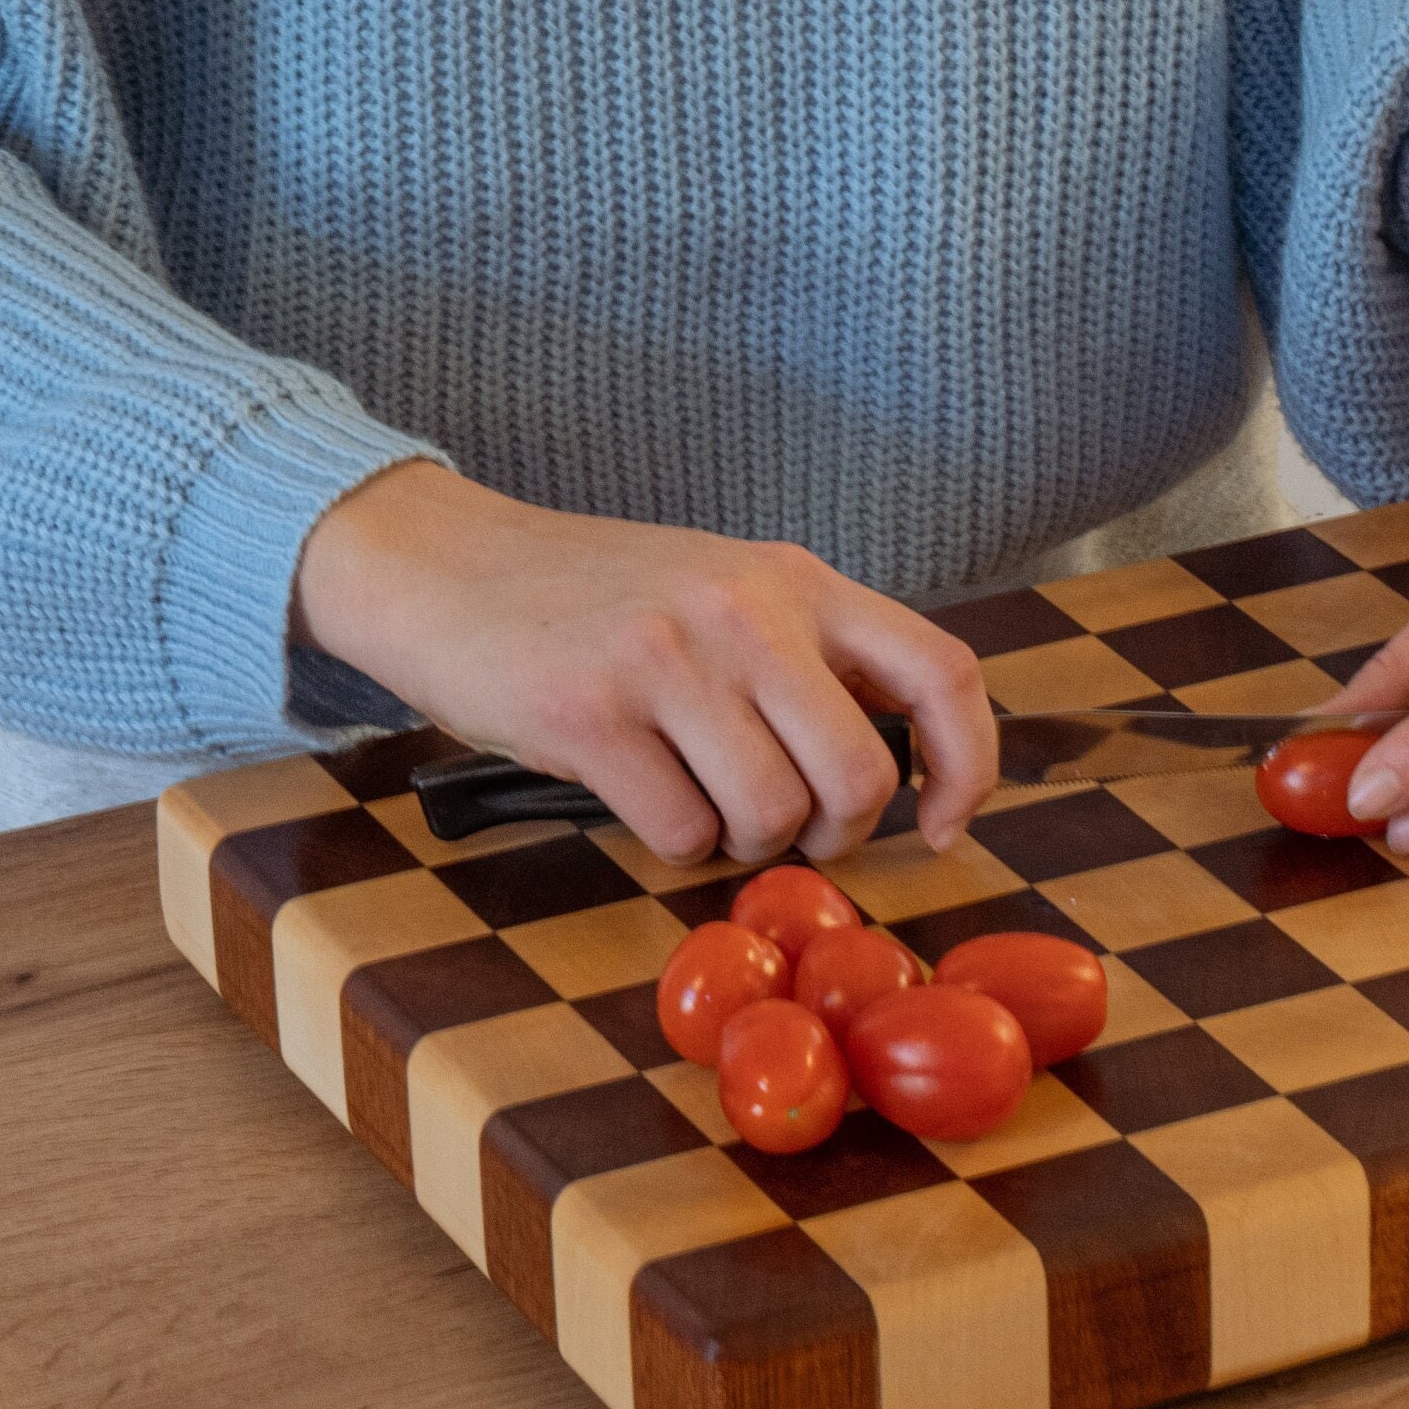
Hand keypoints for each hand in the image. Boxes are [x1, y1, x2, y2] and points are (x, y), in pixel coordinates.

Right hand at [291, 462, 997, 865]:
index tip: (941, 824)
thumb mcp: (722, 590)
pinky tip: (632, 793)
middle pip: (860, 776)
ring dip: (739, 842)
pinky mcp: (592, 714)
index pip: (942, 671)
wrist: (441, 565)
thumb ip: (807, 657)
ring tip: (693, 799)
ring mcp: (668, 658)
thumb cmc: (590, 599)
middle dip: (831, 834)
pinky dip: (669, 843)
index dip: (967, 766)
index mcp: (796, 579)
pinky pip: (681, 835)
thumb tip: (897, 772)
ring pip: (770, 816)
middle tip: (785, 829)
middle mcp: (746, 608)